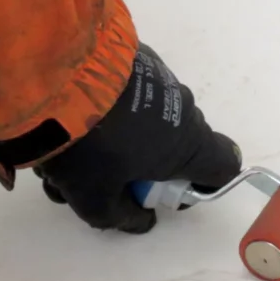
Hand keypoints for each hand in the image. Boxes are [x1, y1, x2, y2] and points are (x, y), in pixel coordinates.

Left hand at [31, 43, 241, 233]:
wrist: (55, 73)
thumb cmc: (89, 147)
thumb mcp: (96, 200)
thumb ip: (123, 219)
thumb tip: (142, 220)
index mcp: (188, 145)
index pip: (224, 167)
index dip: (201, 187)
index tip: (165, 193)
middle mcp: (182, 109)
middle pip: (173, 149)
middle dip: (139, 171)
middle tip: (101, 181)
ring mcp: (157, 78)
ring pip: (141, 126)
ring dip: (111, 147)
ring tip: (63, 159)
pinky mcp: (130, 60)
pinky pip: (125, 99)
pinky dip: (104, 115)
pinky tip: (65, 124)